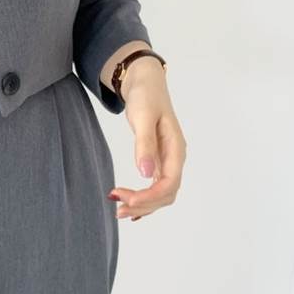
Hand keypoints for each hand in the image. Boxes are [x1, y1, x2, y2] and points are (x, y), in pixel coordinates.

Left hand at [107, 57, 186, 220]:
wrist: (145, 83)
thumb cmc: (146, 97)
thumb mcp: (142, 117)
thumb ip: (145, 145)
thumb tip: (145, 173)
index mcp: (176, 149)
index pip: (169, 184)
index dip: (149, 196)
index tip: (126, 199)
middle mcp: (175, 159)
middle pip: (167, 194)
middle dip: (144, 204)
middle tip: (117, 208)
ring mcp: (168, 161)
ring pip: (162, 193)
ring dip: (144, 205)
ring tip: (120, 210)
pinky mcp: (158, 160)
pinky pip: (156, 186)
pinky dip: (144, 198)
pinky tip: (130, 205)